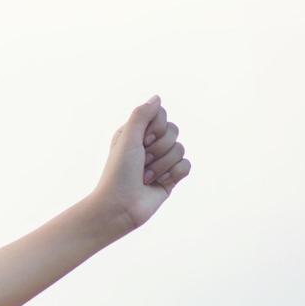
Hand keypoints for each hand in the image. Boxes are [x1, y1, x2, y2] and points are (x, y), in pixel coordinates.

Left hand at [90, 94, 192, 230]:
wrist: (120, 207)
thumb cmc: (118, 173)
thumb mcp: (127, 139)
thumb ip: (141, 116)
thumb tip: (157, 98)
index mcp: (135, 133)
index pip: (161, 115)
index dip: (156, 127)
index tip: (142, 141)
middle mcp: (148, 145)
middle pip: (173, 131)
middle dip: (159, 148)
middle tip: (142, 162)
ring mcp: (161, 161)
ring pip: (180, 149)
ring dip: (162, 165)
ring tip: (145, 177)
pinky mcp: (170, 177)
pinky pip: (186, 165)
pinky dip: (173, 174)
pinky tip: (159, 183)